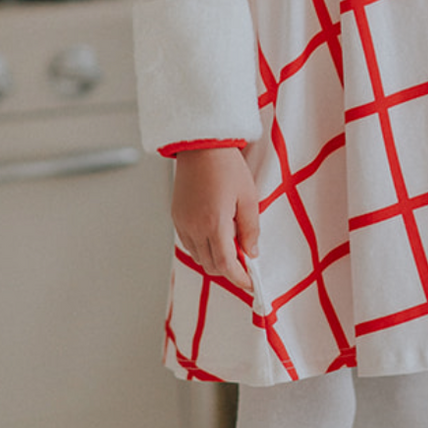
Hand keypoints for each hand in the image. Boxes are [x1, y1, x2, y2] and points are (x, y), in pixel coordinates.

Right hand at [172, 148, 260, 292]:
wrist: (200, 145)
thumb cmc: (226, 166)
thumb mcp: (249, 197)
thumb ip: (251, 230)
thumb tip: (251, 253)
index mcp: (214, 223)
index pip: (226, 265)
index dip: (240, 278)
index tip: (251, 282)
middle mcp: (194, 227)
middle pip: (210, 266)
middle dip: (229, 269)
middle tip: (245, 260)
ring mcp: (182, 223)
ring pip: (198, 257)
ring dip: (215, 258)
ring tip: (232, 242)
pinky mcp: (176, 217)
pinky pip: (188, 243)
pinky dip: (203, 247)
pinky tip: (215, 233)